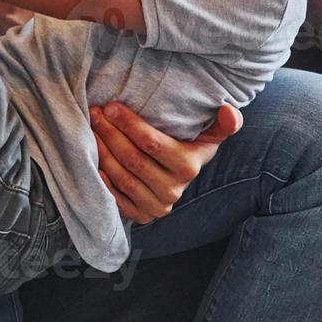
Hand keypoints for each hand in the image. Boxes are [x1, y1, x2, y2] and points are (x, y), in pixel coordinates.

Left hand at [89, 102, 242, 222]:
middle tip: (96, 114)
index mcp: (189, 165)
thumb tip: (229, 111)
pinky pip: (117, 198)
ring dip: (103, 152)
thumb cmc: (191, 147)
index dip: (129, 124)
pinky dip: (103, 179)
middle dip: (110, 133)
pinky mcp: (142, 216)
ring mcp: (156, 206)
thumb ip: (223, 123)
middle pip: (133, 159)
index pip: (152, 143)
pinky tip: (93, 161)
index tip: (111, 106)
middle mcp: (173, 189)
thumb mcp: (209, 135)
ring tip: (91, 130)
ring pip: (122, 177)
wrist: (180, 179)